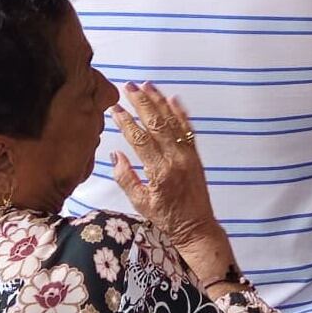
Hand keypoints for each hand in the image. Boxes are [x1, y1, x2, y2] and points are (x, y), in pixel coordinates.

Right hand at [109, 84, 232, 280]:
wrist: (197, 227)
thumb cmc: (166, 218)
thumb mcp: (140, 203)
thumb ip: (126, 178)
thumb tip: (115, 153)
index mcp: (159, 172)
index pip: (139, 139)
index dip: (126, 121)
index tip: (115, 108)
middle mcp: (175, 159)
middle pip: (156, 124)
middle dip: (142, 102)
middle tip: (129, 86)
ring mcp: (188, 155)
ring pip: (173, 122)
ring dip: (159, 101)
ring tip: (147, 85)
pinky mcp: (196, 155)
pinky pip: (188, 129)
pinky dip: (180, 112)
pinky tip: (172, 99)